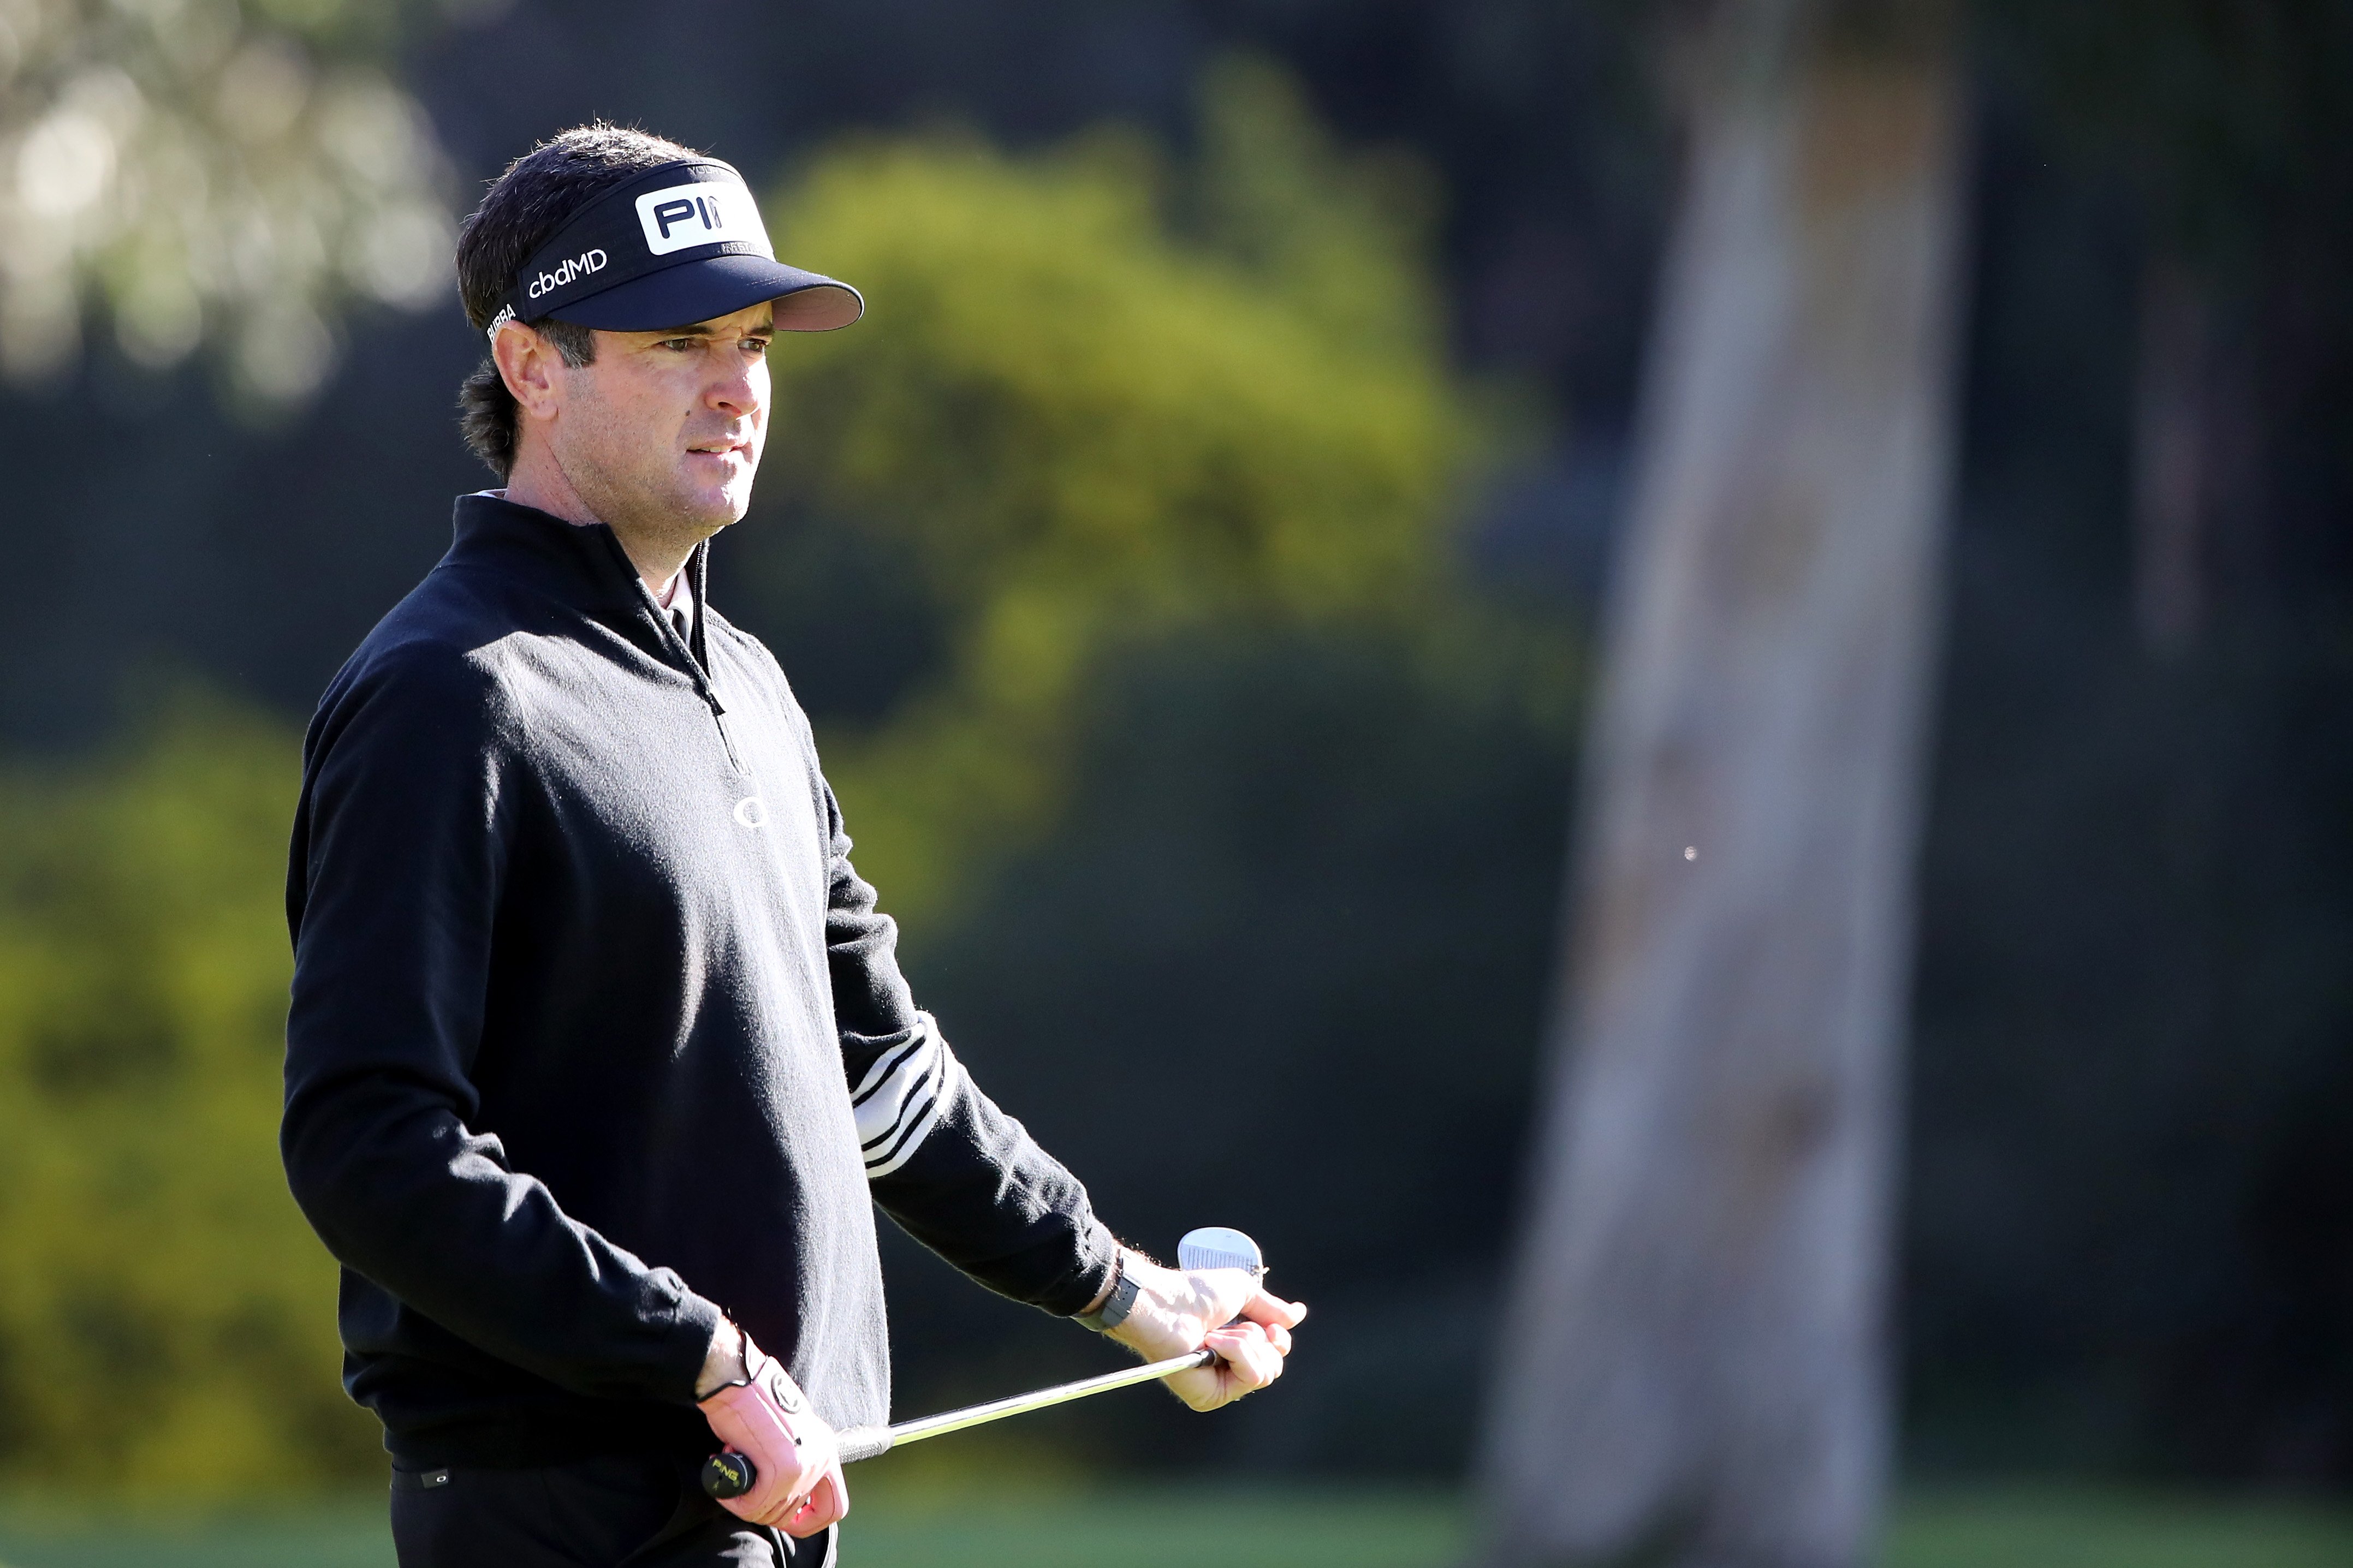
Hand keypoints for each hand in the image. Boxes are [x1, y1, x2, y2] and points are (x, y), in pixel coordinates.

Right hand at [697, 1329, 848, 1536]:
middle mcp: (820, 1458)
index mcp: (825, 1449)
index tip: (785, 1515)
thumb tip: (777, 1492)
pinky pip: (752, 1506)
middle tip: (745, 1483)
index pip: (834, 1506)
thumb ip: (791, 1460)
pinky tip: (726, 1470)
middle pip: (793, 1514)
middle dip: (763, 1506)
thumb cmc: (752, 1400)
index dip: (808, 1519)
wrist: (737, 1378)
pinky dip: (733, 1497)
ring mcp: (803, 1466)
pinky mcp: (781, 1470)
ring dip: (744, 1499)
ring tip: (734, 1463)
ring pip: (769, 1512)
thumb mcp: (786, 1432)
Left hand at [1104, 1253, 1306, 1410]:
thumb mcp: (1243, 1292)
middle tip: (1232, 1326)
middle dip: (1259, 1339)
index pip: (1277, 1356)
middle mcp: (1229, 1369)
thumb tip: (1299, 1314)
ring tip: (1216, 1334)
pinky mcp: (1209, 1397)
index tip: (1270, 1326)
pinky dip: (1236, 1352)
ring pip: (1266, 1373)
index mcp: (1236, 1346)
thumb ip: (1272, 1308)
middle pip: (1276, 1367)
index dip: (1279, 1339)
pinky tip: (1211, 1343)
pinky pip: (1250, 1377)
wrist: (1167, 1303)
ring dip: (1245, 1343)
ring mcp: (1219, 1386)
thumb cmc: (1194, 1294)